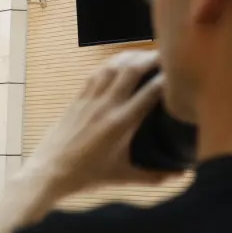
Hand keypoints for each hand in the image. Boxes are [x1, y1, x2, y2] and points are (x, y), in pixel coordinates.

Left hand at [21, 50, 179, 202]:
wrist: (47, 173)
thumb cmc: (85, 176)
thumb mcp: (122, 176)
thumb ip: (153, 176)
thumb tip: (182, 175)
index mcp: (120, 123)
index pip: (151, 91)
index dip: (170, 78)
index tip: (184, 73)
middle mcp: (105, 106)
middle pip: (132, 69)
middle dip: (153, 58)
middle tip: (170, 56)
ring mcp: (88, 101)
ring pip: (112, 67)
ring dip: (131, 57)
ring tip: (147, 56)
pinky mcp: (76, 100)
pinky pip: (95, 74)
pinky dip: (111, 65)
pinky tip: (120, 64)